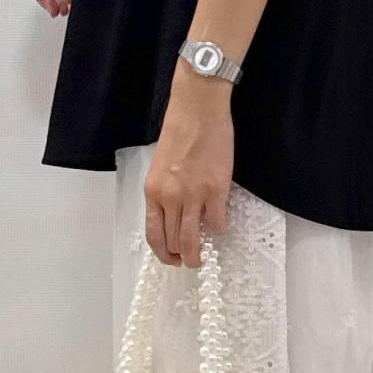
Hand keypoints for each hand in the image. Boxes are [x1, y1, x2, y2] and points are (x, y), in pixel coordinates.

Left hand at [144, 71, 232, 265]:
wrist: (198, 110)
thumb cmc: (179, 132)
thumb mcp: (160, 167)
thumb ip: (164, 193)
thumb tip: (174, 217)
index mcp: (153, 192)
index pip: (154, 234)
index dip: (163, 253)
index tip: (171, 259)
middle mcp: (170, 198)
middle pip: (175, 241)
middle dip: (182, 257)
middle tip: (189, 261)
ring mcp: (194, 195)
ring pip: (194, 239)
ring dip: (198, 253)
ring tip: (202, 256)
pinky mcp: (216, 190)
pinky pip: (217, 222)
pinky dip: (219, 229)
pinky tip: (219, 224)